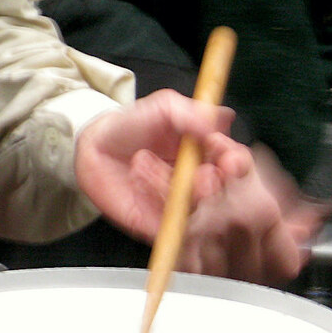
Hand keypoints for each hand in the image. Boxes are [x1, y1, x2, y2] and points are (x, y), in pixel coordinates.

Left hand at [73, 89, 330, 284]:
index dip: (235, 163)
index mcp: (210, 156)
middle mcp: (200, 184)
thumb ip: (190, 112)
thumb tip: (225, 117)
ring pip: (193, 208)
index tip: (230, 160)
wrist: (95, 146)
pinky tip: (137, 174)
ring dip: (171, 186)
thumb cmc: (134, 123)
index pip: (235, 164)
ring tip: (142, 161)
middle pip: (220, 193)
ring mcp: (181, 207)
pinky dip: (152, 196)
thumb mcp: (164, 106)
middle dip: (212, 185)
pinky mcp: (160, 226)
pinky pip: (167, 222)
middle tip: (203, 177)